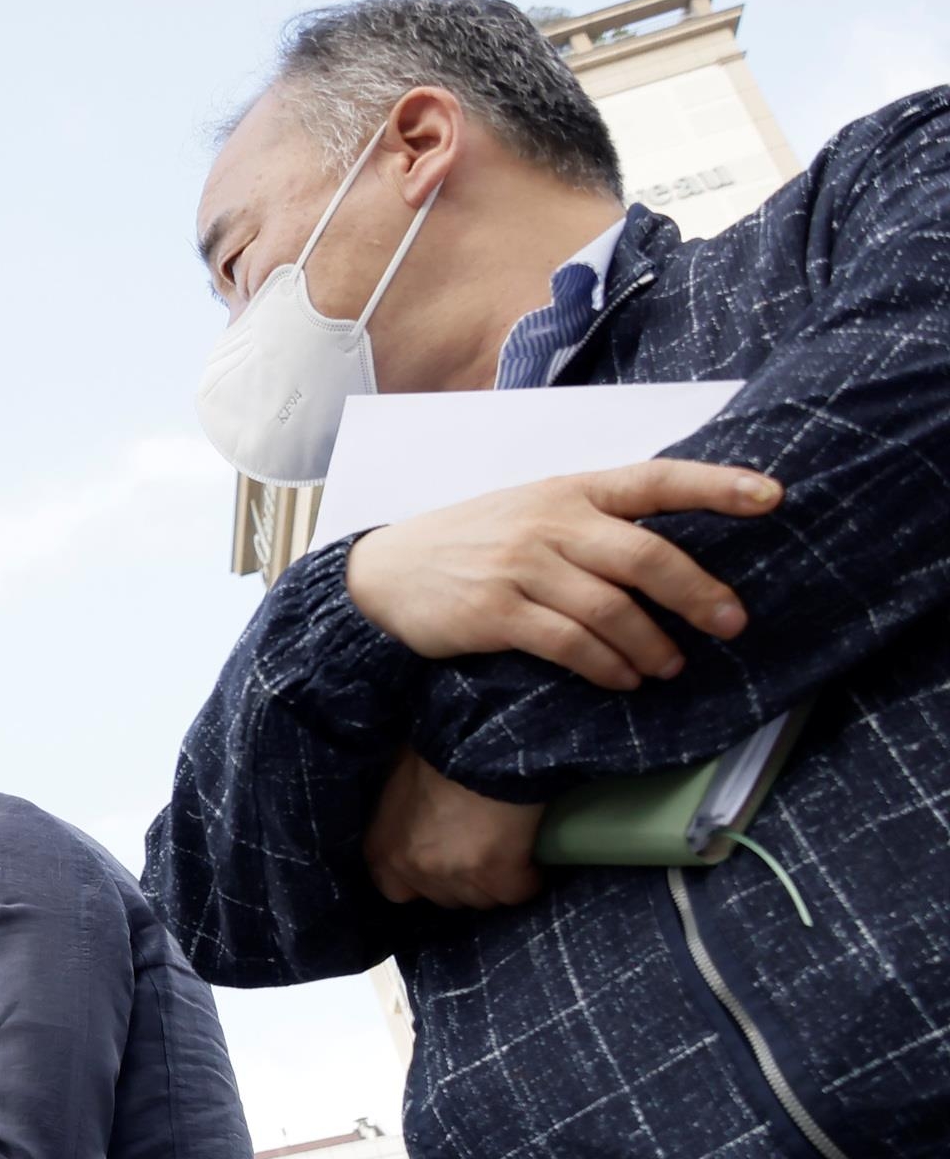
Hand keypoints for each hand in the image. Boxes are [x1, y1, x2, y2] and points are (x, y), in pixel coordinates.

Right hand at [341, 459, 777, 691]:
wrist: (385, 574)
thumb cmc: (473, 544)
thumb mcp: (532, 511)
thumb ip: (593, 521)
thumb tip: (669, 559)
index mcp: (570, 489)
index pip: (655, 479)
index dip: (716, 485)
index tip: (772, 497)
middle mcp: (549, 522)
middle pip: (645, 556)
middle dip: (698, 595)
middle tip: (731, 624)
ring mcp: (521, 567)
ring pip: (611, 609)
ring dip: (651, 645)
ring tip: (670, 667)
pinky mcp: (495, 613)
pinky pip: (569, 644)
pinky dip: (606, 666)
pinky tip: (624, 680)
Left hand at [364, 748, 546, 909]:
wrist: (479, 742)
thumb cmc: (436, 751)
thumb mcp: (399, 781)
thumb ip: (400, 813)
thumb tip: (413, 814)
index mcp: (382, 850)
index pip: (396, 891)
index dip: (421, 881)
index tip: (441, 863)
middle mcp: (414, 869)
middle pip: (444, 898)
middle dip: (461, 881)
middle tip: (479, 854)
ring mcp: (457, 875)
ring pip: (481, 900)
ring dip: (495, 883)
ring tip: (508, 856)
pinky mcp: (499, 873)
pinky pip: (517, 892)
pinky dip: (528, 879)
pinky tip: (532, 863)